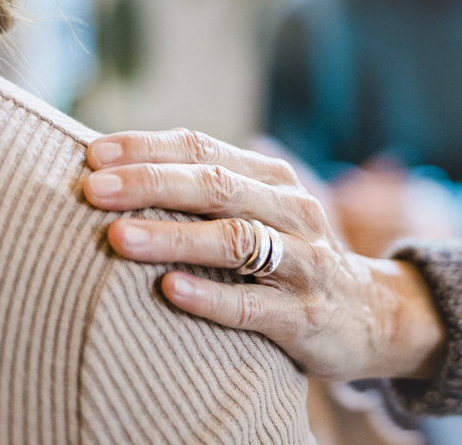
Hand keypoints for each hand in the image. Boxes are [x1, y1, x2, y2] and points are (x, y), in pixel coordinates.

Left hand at [81, 129, 446, 381]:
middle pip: (217, 186)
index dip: (149, 147)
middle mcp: (292, 210)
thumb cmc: (292, 255)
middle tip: (93, 190)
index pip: (205, 148)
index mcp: (273, 178)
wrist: (369, 313)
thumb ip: (211, 185)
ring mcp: (302, 261)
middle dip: (151, 185)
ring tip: (118, 239)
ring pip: (235, 241)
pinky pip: (252, 303)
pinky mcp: (304, 314)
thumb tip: (128, 156)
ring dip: (173, 238)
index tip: (92, 154)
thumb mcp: (263, 209)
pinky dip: (210, 296)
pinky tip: (169, 291)